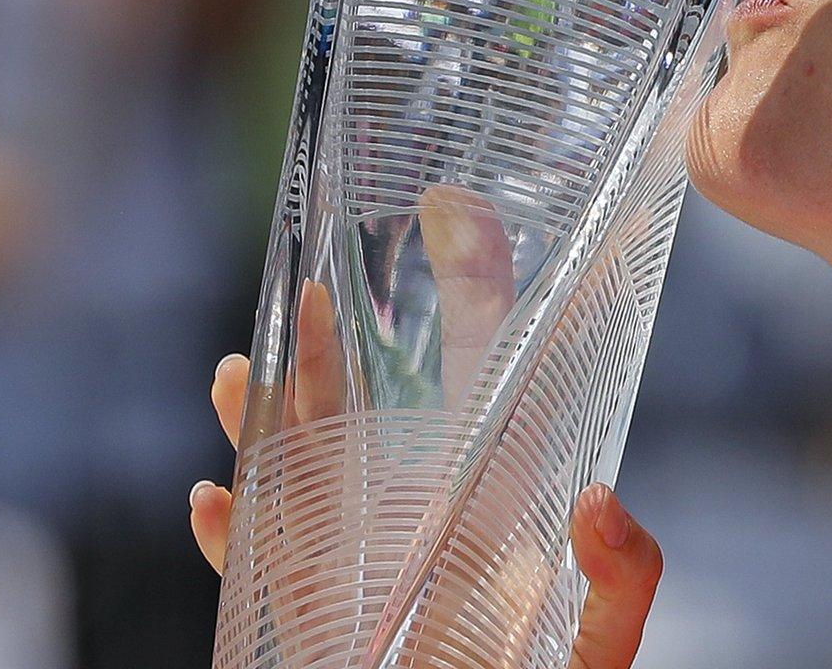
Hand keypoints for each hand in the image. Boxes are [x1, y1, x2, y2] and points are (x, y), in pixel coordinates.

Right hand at [189, 188, 663, 668]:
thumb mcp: (600, 648)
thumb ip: (621, 581)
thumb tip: (601, 505)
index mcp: (496, 497)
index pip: (483, 372)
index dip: (470, 289)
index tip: (450, 206)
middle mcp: (420, 516)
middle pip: (365, 409)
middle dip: (328, 350)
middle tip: (304, 289)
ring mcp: (359, 565)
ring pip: (296, 471)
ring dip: (262, 423)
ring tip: (236, 373)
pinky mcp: (310, 622)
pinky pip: (256, 569)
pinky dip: (228, 538)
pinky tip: (210, 503)